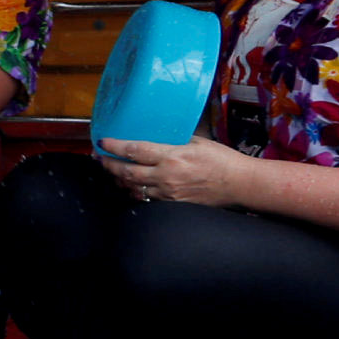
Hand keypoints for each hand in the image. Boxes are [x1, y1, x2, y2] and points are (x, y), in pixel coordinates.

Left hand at [96, 132, 255, 209]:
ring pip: (133, 188)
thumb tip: (158, 134)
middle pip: (127, 172)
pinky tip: (131, 186)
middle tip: (99, 158)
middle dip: (109, 165)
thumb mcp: (197, 141)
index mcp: (172, 156)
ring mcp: (169, 193)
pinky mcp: (173, 204)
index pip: (135, 150)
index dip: (114, 146)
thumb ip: (174, 140)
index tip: (102, 142)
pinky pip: (147, 199)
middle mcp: (166, 176)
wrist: (239, 184)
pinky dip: (136, 192)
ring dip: (119, 180)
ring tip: (112, 172)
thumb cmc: (222, 160)